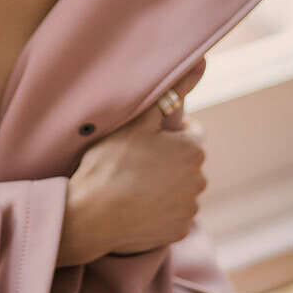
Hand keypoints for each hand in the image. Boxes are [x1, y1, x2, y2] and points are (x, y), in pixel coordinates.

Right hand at [60, 61, 207, 262]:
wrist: (91, 214)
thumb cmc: (110, 162)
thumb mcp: (138, 119)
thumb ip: (172, 90)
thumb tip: (201, 61)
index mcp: (193, 149)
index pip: (191, 130)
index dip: (167, 130)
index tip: (143, 137)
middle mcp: (199, 180)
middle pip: (185, 160)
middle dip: (167, 157)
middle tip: (133, 159)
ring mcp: (189, 209)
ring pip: (179, 187)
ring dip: (163, 183)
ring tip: (132, 182)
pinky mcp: (177, 232)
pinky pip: (172, 213)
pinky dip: (159, 209)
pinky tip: (136, 204)